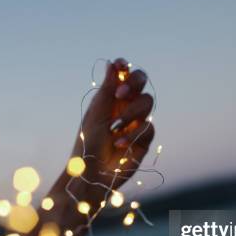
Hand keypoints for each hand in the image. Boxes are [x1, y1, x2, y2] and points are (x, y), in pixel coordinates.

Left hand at [70, 58, 154, 189]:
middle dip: (134, 83)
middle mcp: (126, 106)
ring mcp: (136, 121)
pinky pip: (148, 127)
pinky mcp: (144, 139)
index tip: (121, 65)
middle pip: (141, 82)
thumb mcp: (96, 113)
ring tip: (114, 127)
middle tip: (119, 94)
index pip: (124, 75)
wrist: (92, 172)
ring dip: (131, 112)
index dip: (125, 68)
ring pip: (147, 103)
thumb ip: (107, 88)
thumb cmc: (87, 142)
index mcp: (112, 98)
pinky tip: (118, 144)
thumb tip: (113, 63)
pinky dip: (132, 134)